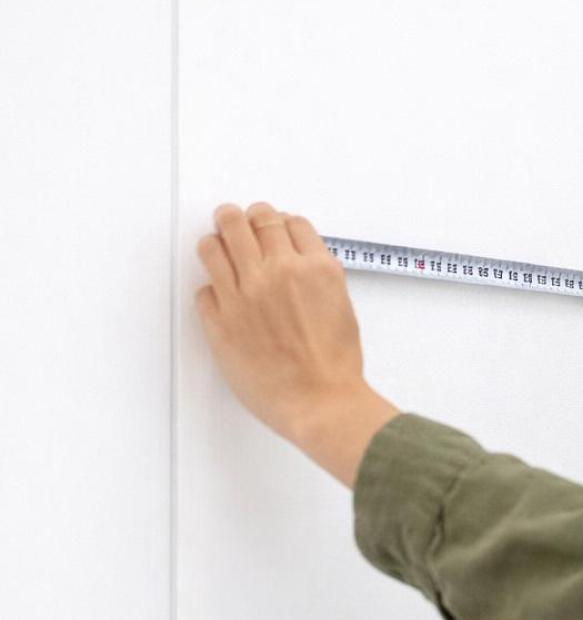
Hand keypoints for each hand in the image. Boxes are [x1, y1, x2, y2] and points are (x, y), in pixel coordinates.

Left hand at [193, 201, 372, 442]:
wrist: (320, 402)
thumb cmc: (336, 365)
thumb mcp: (342, 306)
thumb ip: (317, 278)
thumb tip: (297, 266)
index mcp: (316, 268)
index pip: (288, 222)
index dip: (276, 220)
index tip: (270, 225)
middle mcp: (279, 273)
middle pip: (248, 220)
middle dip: (240, 218)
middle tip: (234, 220)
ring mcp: (245, 294)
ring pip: (215, 244)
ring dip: (216, 240)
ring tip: (216, 245)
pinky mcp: (220, 320)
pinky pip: (203, 288)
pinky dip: (211, 288)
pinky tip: (220, 294)